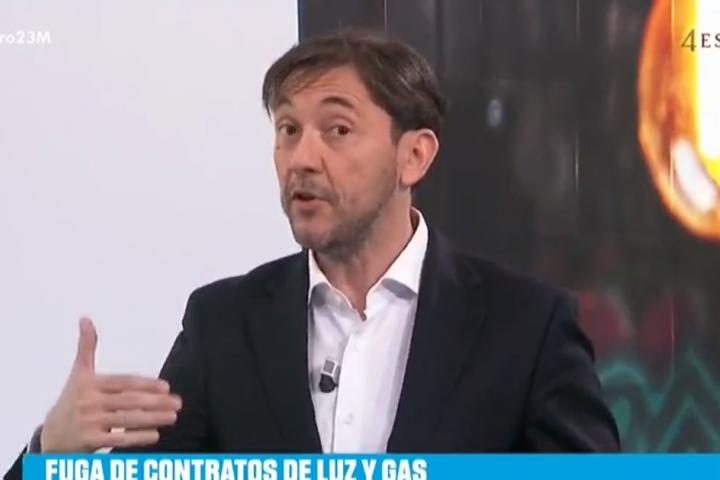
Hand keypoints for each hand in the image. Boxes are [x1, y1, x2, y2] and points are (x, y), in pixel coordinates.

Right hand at [40, 318, 181, 451]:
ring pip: (127, 420)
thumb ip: (86, 347)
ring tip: (172, 417)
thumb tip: (85, 318)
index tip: (166, 387)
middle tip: (178, 403)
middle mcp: (89, 402)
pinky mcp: (90, 441)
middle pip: (129, 401)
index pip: (123, 382)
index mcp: (89, 383)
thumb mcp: (78, 373)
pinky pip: (118, 440)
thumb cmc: (71, 401)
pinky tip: (155, 434)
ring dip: (153, 419)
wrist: (51, 436)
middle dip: (156, 402)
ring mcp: (89, 422)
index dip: (146, 384)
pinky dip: (137, 438)